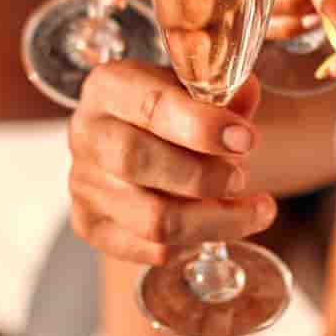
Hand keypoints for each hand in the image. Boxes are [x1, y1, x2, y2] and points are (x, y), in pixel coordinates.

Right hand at [67, 61, 278, 265]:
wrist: (130, 138)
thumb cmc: (168, 111)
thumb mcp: (193, 87)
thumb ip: (221, 92)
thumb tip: (246, 94)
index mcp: (108, 86)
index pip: (151, 105)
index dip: (203, 127)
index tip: (246, 139)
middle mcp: (88, 134)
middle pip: (139, 162)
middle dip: (205, 177)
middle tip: (242, 178)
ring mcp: (84, 184)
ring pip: (153, 219)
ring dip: (214, 220)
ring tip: (251, 210)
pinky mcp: (91, 226)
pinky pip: (152, 249)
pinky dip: (194, 241)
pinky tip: (216, 225)